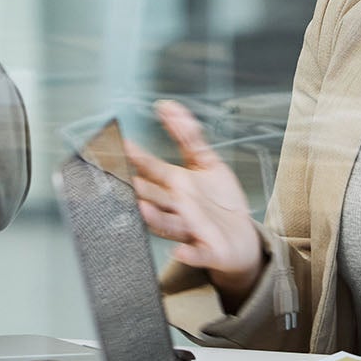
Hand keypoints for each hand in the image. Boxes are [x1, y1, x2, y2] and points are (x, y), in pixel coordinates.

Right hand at [128, 100, 265, 298]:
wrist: (240, 238)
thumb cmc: (218, 201)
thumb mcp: (207, 162)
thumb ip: (188, 135)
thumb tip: (167, 106)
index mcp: (175, 186)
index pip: (151, 168)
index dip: (135, 157)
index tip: (120, 145)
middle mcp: (178, 208)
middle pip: (154, 197)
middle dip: (139, 189)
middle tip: (123, 178)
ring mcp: (190, 229)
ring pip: (168, 224)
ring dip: (155, 217)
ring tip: (144, 208)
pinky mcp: (207, 249)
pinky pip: (196, 253)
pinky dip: (188, 253)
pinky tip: (179, 251)